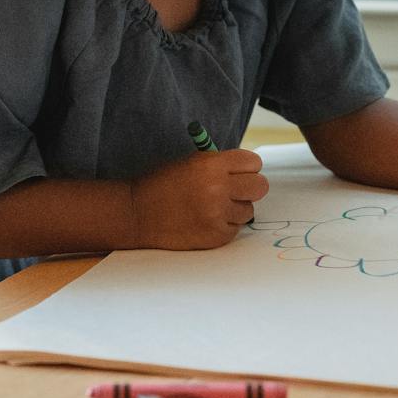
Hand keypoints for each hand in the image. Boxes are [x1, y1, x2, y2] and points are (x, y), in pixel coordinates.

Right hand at [129, 149, 268, 248]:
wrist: (137, 213)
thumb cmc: (160, 184)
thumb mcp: (189, 162)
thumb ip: (219, 164)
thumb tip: (247, 169)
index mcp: (211, 164)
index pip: (253, 162)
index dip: (248, 168)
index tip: (240, 172)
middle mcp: (218, 188)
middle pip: (260, 186)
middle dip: (250, 187)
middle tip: (236, 191)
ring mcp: (217, 214)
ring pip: (248, 210)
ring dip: (235, 209)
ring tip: (213, 208)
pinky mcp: (215, 235)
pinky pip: (236, 229)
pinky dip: (224, 226)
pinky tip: (205, 221)